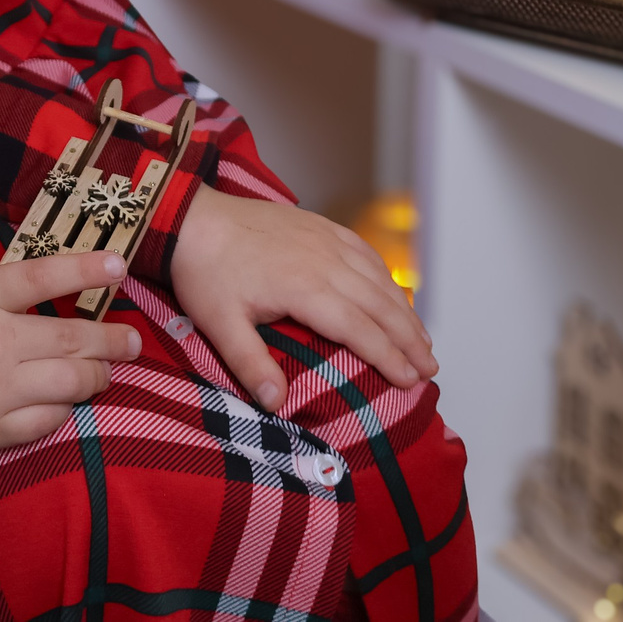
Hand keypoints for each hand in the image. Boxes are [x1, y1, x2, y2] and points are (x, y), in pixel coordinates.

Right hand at [0, 252, 141, 453]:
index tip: (119, 267)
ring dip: (97, 376)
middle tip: (133, 340)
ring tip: (106, 372)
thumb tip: (22, 288)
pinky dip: (64, 411)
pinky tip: (67, 402)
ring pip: (70, 385)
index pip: (44, 278)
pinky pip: (45, 423)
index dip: (86, 271)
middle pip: (72, 338)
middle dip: (112, 339)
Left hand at [170, 186, 435, 412]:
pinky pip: (364, 251)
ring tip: (424, 340)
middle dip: (410, 339)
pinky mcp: (319, 225)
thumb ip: (250, 364)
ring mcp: (325, 239)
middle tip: (431, 369)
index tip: (411, 380)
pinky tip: (395, 293)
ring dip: (405, 310)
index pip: (360, 329)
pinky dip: (386, 276)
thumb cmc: (204, 272)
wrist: (191, 217)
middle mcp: (325, 261)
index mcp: (305, 288)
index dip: (390, 357)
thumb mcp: (219, 324)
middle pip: (380, 305)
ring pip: (378, 278)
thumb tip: (277, 404)